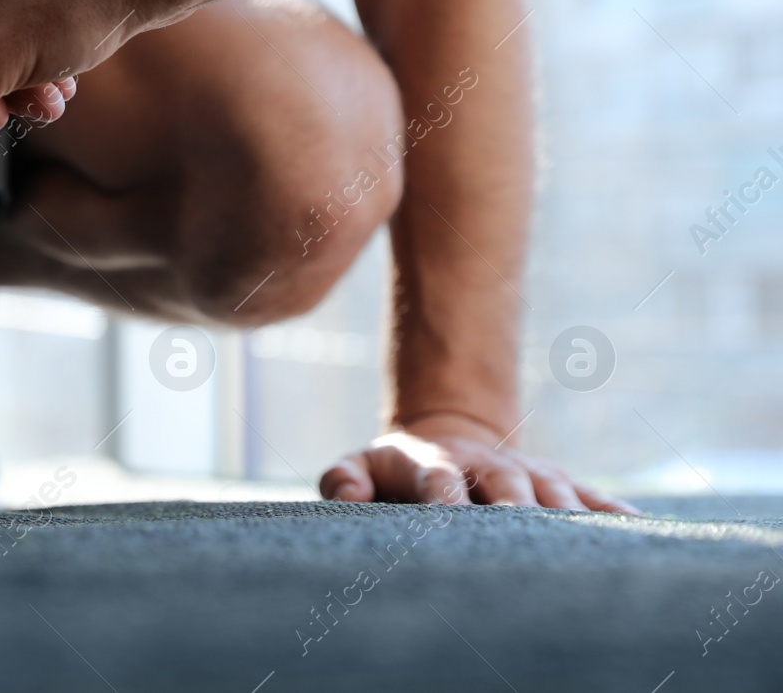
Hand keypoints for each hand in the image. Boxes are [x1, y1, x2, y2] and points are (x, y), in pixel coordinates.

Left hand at [318, 411, 638, 513]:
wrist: (446, 437)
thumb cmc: (395, 470)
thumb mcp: (358, 466)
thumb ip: (343, 480)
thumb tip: (350, 495)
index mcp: (435, 464)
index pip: (440, 481)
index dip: (444, 497)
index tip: (449, 518)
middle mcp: (487, 466)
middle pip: (506, 485)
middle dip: (515, 509)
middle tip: (522, 535)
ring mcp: (528, 473)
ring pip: (554, 492)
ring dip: (566, 516)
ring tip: (581, 548)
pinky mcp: (561, 483)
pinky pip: (594, 498)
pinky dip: (617, 515)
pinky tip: (642, 535)